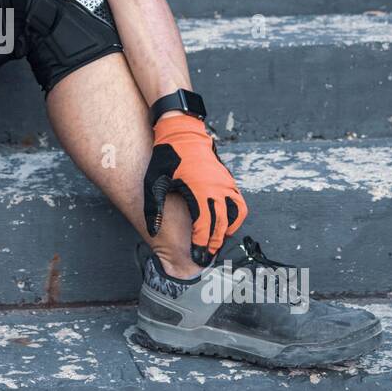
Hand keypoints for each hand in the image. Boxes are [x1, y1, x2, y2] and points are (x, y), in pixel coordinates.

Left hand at [143, 112, 248, 265]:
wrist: (182, 133)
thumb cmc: (167, 157)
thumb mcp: (155, 182)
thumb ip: (154, 208)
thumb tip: (153, 231)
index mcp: (198, 190)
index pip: (204, 225)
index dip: (201, 244)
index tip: (198, 257)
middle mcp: (216, 188)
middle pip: (220, 225)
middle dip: (213, 243)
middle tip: (206, 257)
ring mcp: (225, 184)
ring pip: (234, 216)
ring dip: (226, 231)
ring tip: (215, 243)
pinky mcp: (228, 181)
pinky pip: (238, 204)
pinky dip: (235, 218)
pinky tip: (224, 225)